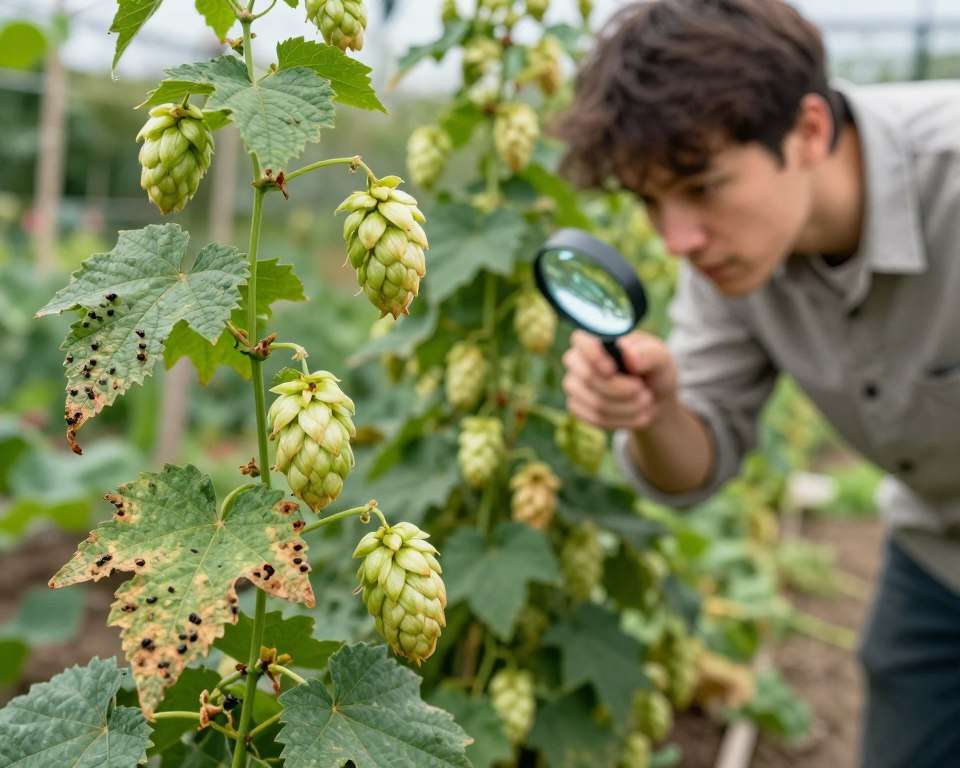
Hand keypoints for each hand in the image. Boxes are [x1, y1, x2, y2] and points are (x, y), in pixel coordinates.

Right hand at [561, 330, 677, 430]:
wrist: (653, 397)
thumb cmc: (654, 370)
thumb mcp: (661, 358)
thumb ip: (648, 353)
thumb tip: (629, 354)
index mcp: (598, 338)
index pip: (580, 340)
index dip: (593, 356)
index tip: (612, 369)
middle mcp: (579, 359)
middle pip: (588, 377)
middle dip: (621, 389)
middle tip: (643, 391)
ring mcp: (574, 383)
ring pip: (595, 402)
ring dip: (627, 407)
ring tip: (647, 402)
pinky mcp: (577, 406)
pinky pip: (595, 418)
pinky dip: (622, 420)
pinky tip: (638, 416)